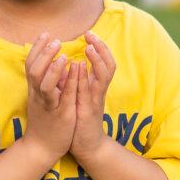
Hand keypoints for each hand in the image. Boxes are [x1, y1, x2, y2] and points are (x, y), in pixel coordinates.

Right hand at [22, 33, 77, 162]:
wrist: (40, 148)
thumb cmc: (43, 121)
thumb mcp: (41, 99)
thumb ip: (43, 82)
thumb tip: (48, 65)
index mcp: (34, 89)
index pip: (30, 64)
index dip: (37, 48)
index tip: (45, 34)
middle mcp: (37, 94)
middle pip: (34, 69)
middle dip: (44, 53)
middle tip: (54, 39)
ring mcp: (47, 105)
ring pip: (44, 83)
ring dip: (53, 67)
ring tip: (63, 54)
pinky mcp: (58, 115)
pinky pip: (61, 97)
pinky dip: (67, 82)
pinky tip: (74, 71)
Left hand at [70, 31, 115, 161]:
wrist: (87, 146)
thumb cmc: (81, 120)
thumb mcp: (79, 97)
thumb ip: (77, 82)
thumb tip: (70, 65)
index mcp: (96, 86)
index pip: (103, 61)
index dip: (99, 47)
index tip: (89, 33)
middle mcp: (99, 90)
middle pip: (108, 64)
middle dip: (101, 48)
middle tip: (91, 34)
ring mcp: (96, 100)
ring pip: (103, 76)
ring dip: (96, 60)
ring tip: (89, 46)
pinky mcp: (89, 110)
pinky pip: (89, 92)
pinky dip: (85, 78)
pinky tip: (79, 68)